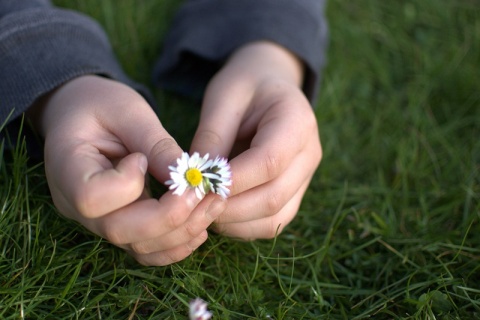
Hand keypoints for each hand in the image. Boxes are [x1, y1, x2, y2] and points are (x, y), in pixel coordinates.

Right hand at [31, 75, 225, 264]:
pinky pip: (146, 249)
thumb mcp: (127, 110)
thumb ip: (155, 143)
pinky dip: (176, 245)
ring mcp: (98, 221)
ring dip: (182, 232)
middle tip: (207, 193)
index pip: (92, 198)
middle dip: (171, 217)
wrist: (83, 116)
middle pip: (120, 231)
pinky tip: (201, 227)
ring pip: (138, 246)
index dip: (127, 184)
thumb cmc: (101, 105)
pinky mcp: (120, 225)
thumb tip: (188, 177)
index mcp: (67, 170)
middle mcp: (76, 206)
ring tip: (214, 204)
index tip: (142, 158)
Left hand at [190, 41, 321, 238]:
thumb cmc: (245, 86)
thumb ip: (211, 137)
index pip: (269, 162)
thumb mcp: (222, 98)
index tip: (197, 185)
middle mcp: (309, 154)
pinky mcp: (294, 193)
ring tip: (202, 207)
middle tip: (192, 203)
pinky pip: (272, 222)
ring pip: (274, 217)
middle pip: (273, 196)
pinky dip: (243, 226)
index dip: (231, 180)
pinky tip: (218, 212)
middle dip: (228, 207)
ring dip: (234, 222)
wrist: (270, 85)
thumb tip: (195, 180)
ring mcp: (305, 177)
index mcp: (297, 121)